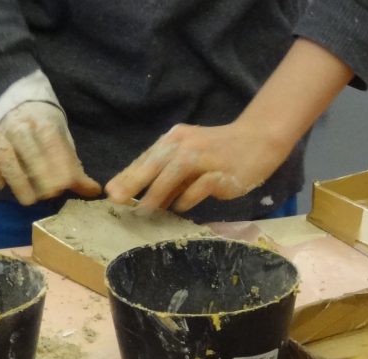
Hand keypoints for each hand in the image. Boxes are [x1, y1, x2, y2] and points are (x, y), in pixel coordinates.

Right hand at [0, 101, 100, 205]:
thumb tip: (95, 191)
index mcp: (43, 123)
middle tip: (50, 195)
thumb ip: (75, 168)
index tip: (65, 186)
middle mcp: (18, 127)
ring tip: (29, 200)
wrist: (19, 111)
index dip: (59, 165)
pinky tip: (1, 186)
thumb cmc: (46, 135)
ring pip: (3, 155)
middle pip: (26, 148)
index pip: (51, 142)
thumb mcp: (64, 144)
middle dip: (39, 174)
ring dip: (16, 179)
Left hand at [104, 119, 292, 213]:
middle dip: (133, 181)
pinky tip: (179, 208)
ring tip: (142, 209)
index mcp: (175, 140)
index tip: (109, 191)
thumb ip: (171, 177)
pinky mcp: (221, 172)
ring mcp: (204, 157)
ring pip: (174, 173)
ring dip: (157, 192)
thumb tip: (147, 200)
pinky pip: (200, 186)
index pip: (147, 158)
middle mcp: (186, 145)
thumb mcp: (191, 158)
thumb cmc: (220, 151)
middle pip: (155, 163)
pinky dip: (188, 198)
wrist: (258, 139)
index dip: (128, 175)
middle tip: (115, 198)